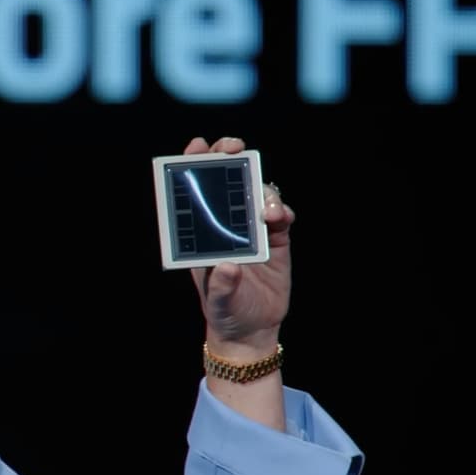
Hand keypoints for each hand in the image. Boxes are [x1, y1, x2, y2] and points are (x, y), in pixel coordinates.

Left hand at [184, 136, 293, 354]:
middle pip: (226, 179)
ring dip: (262, 190)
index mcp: (202, 232)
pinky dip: (282, 210)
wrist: (252, 328)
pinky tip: (280, 218)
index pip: (194, 190)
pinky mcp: (276, 237)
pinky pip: (281, 214)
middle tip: (234, 148)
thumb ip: (221, 284)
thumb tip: (227, 266)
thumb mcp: (218, 299)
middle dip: (229, 157)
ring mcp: (252, 228)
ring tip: (266, 210)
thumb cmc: (226, 310)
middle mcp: (225, 224)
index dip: (194, 163)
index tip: (198, 146)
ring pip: (256, 192)